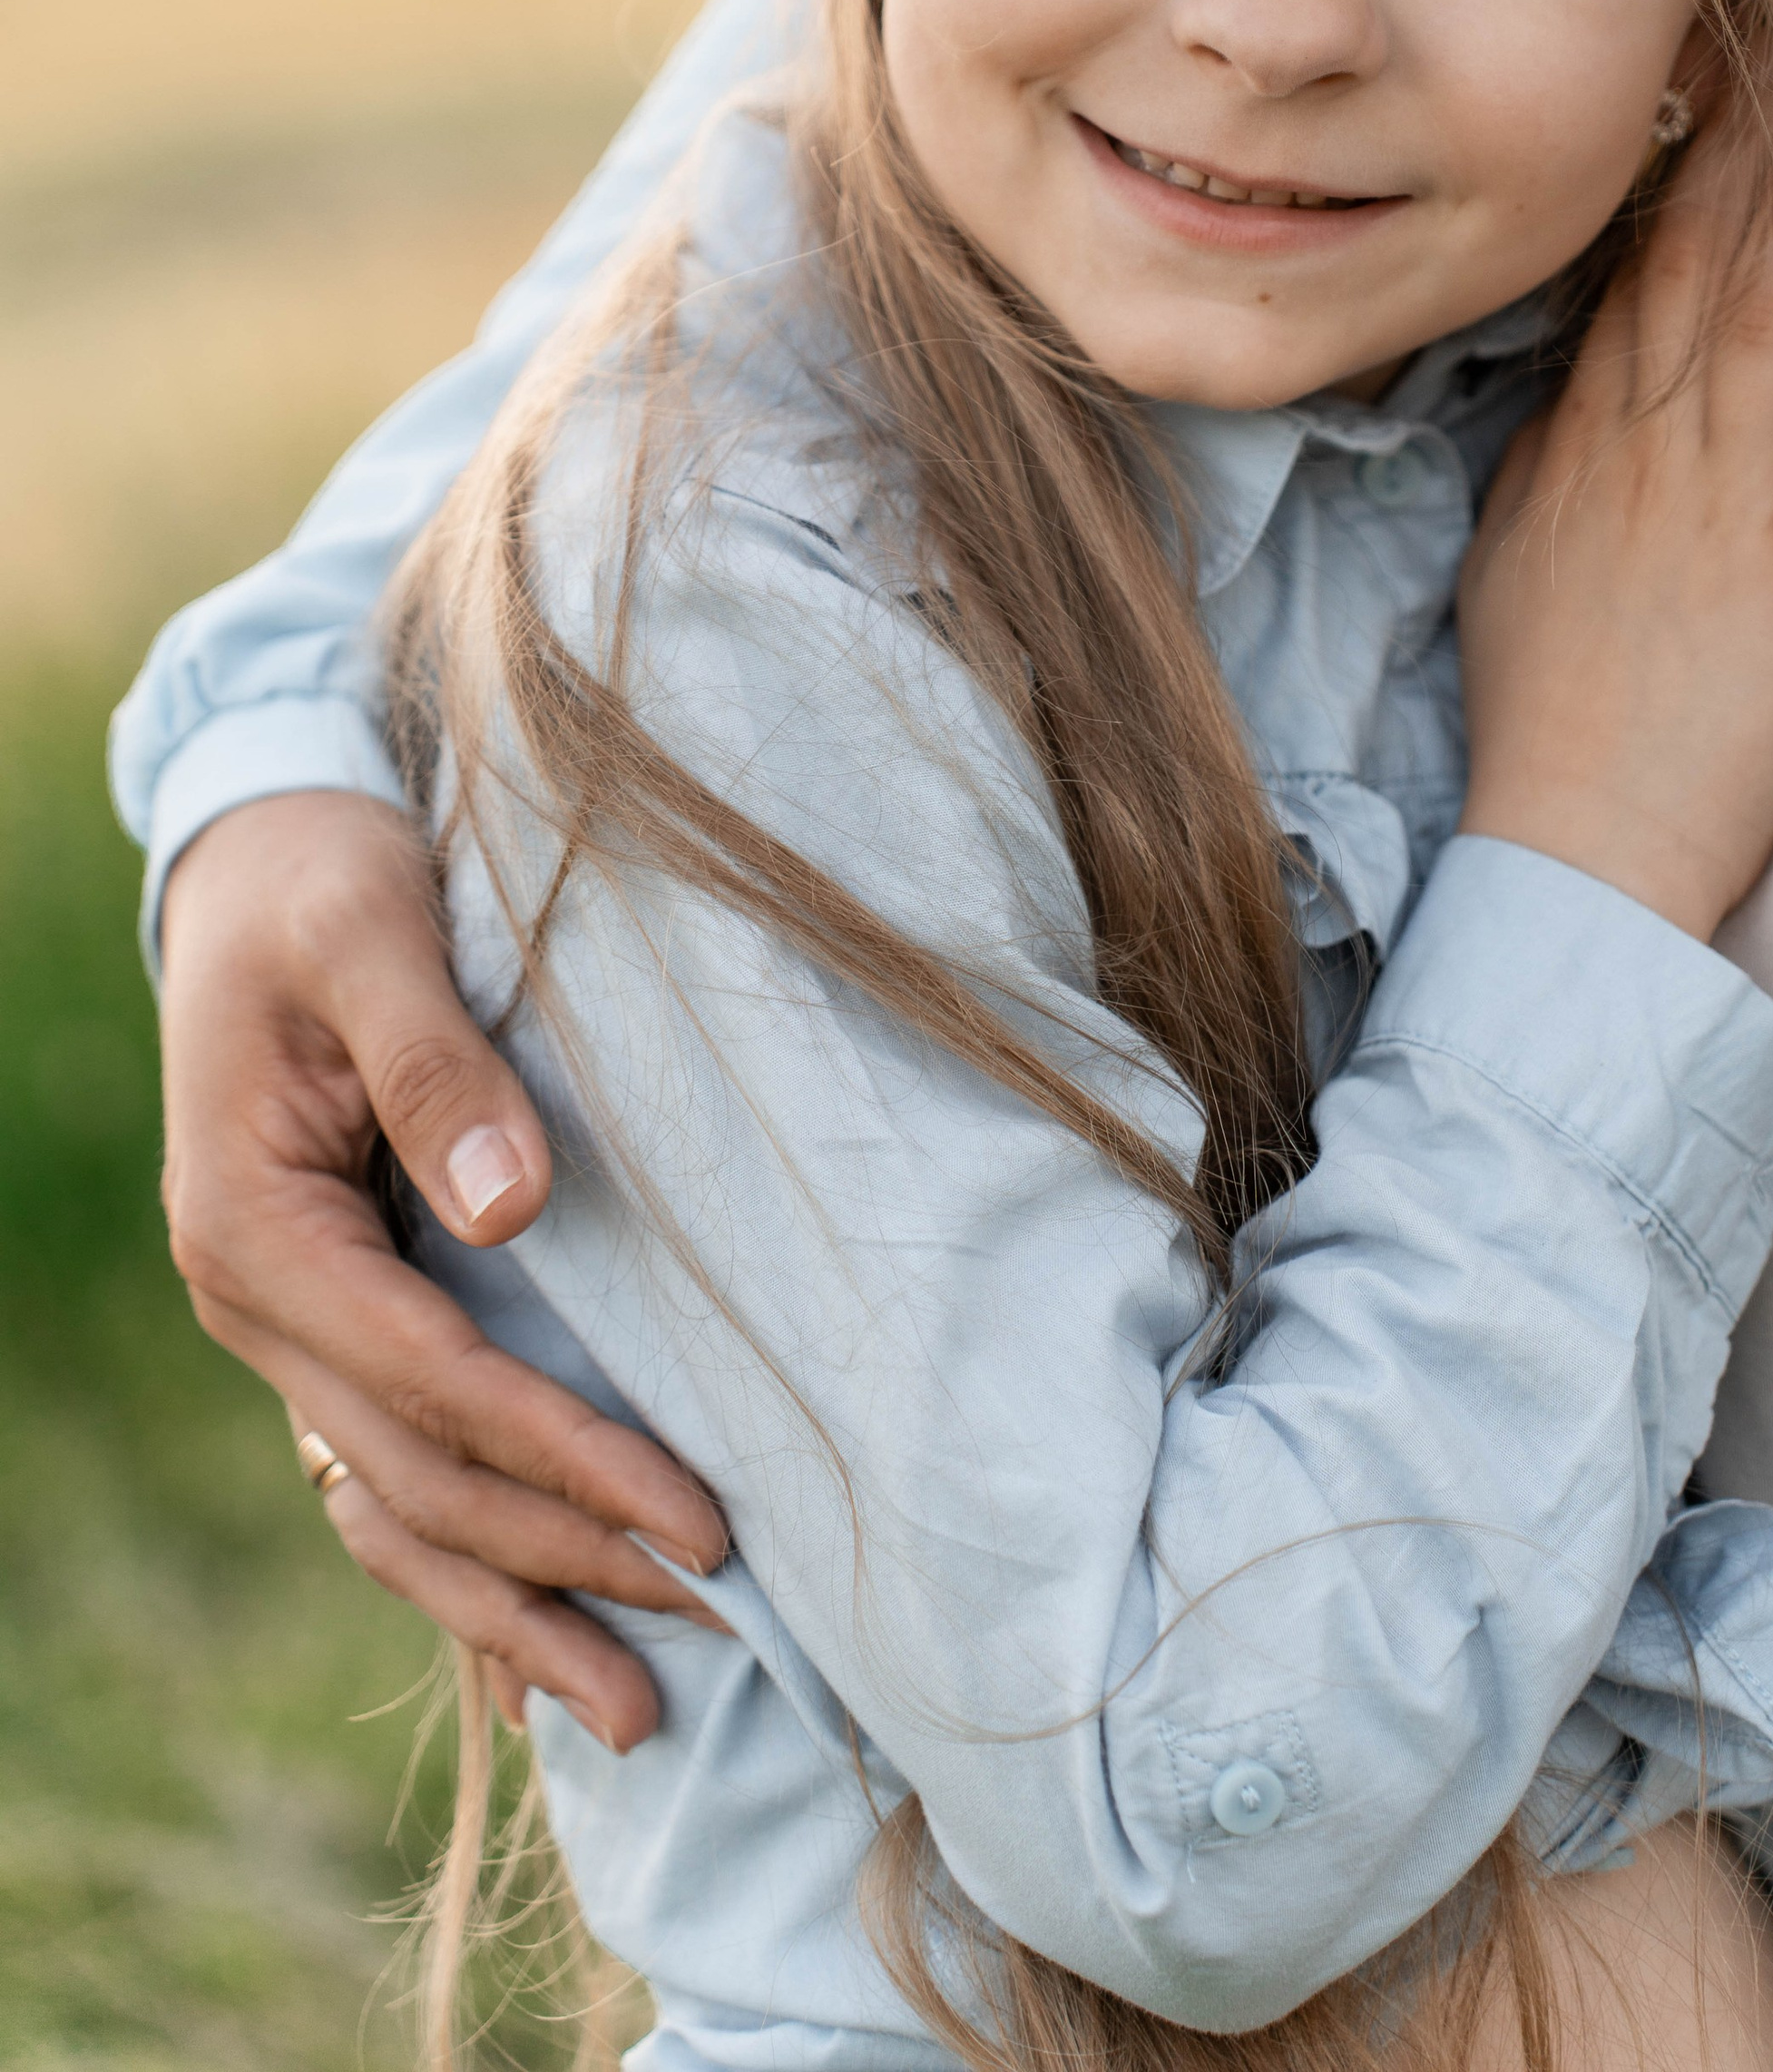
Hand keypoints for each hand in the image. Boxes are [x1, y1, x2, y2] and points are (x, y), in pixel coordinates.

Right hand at [159, 789, 729, 1747]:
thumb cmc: (328, 882)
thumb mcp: (372, 939)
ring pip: (400, 1511)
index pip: (431, 1381)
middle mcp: (257, 1305)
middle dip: (565, 1563)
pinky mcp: (341, 1321)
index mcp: (253, 1229)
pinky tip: (542, 1659)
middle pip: (420, 1478)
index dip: (565, 1456)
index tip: (697, 1518)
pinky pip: (398, 1474)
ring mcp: (291, 1329)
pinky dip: (472, 1568)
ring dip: (517, 1611)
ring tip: (642, 1713)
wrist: (261, 860)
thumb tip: (514, 1208)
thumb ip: (437, 1066)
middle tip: (718, 1623)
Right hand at [1458, 150, 1772, 939]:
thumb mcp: (1511, 556)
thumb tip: (1581, 370)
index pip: (1623, 280)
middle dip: (1732, 149)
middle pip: (1691, 266)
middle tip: (1764, 44)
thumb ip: (1546, 453)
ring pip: (1760, 313)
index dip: (1662, 174)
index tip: (1685, 86)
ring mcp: (1727, 502)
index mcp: (1576, 449)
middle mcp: (1648, 454)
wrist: (1584, 840)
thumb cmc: (1544, 709)